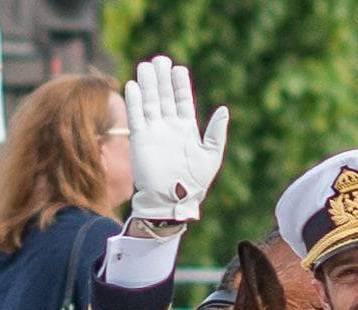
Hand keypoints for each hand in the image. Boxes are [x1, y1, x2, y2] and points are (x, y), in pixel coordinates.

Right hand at [125, 55, 229, 221]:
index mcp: (187, 129)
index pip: (183, 100)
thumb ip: (216, 132)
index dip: (180, 85)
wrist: (173, 201)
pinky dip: (134, 101)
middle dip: (162, 79)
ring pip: (150, 102)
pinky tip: (133, 85)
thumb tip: (224, 109)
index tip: (179, 69)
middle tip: (161, 60)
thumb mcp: (211, 156)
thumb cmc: (195, 182)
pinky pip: (136, 116)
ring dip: (148, 84)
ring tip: (147, 65)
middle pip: (164, 96)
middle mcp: (169, 127)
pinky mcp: (140, 139)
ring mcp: (154, 131)